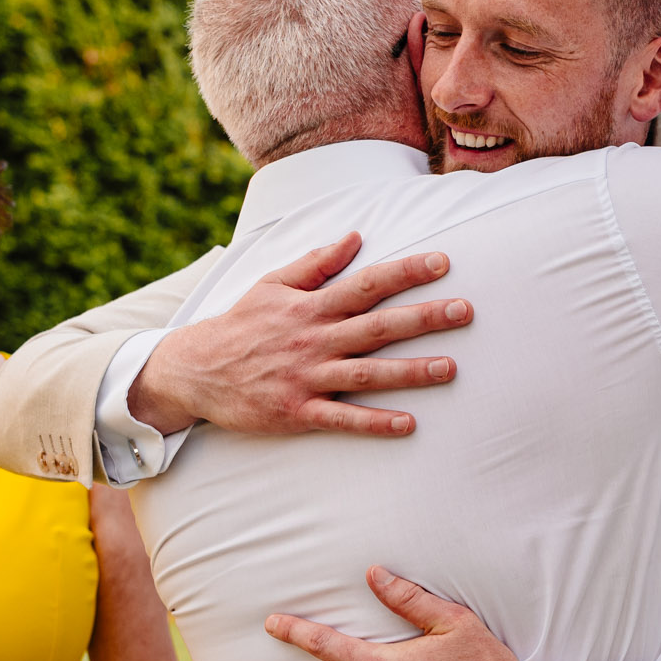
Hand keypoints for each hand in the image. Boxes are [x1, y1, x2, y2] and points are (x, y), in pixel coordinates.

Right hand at [128, 233, 471, 436]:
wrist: (194, 371)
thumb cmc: (241, 324)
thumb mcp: (272, 284)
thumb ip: (316, 262)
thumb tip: (356, 236)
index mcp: (311, 306)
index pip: (367, 283)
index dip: (406, 272)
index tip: (444, 263)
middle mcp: (314, 339)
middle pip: (377, 326)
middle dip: (423, 318)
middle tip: (465, 311)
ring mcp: (307, 376)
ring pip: (367, 373)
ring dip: (410, 371)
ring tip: (450, 368)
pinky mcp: (297, 411)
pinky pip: (341, 418)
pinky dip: (375, 422)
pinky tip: (408, 424)